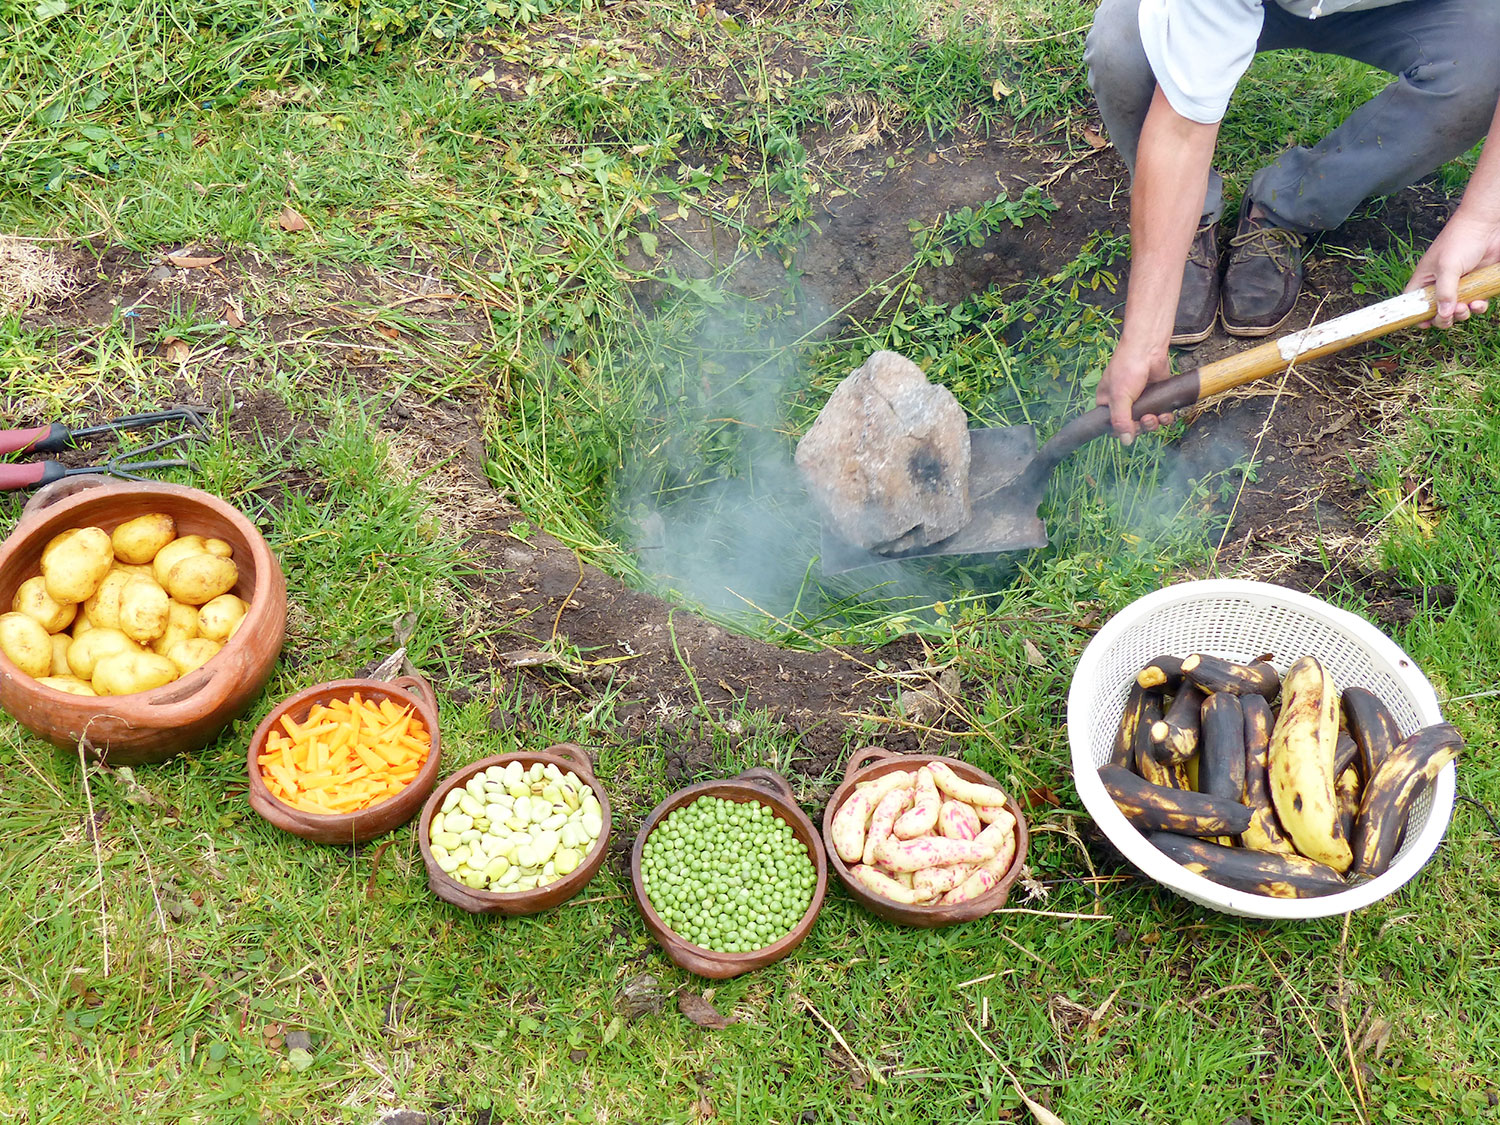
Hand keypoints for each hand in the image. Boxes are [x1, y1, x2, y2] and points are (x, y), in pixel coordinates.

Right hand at [1096, 345, 1175, 444]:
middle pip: (1132, 426)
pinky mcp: (1156, 396)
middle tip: (1147, 420)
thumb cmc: (1127, 367)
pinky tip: (1166, 414)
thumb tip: (1126, 442)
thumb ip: (1121, 421)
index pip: (1112, 425)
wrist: (1148, 348)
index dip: (1123, 431)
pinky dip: (1164, 417)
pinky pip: (1160, 413)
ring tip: (1156, 417)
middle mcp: (1123, 403)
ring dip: (1154, 423)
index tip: (1131, 430)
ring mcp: (1141, 400)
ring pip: (1147, 421)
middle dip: (1142, 427)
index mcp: (1108, 402)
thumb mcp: (1119, 396)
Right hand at [1406, 210, 1499, 327]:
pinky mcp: (1477, 284)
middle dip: (1444, 318)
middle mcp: (1441, 284)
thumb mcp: (1448, 266)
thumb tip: (1443, 314)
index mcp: (1426, 279)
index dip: (1417, 314)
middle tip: (1451, 315)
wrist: (1488, 225)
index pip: (1414, 302)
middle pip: (1436, 311)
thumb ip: (1444, 292)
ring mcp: (1460, 285)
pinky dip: (1478, 307)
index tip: (1425, 323)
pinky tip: (1480, 302)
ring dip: (1463, 314)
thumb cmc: (1461, 239)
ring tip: (1467, 307)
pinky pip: (1476, 303)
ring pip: (1457, 310)